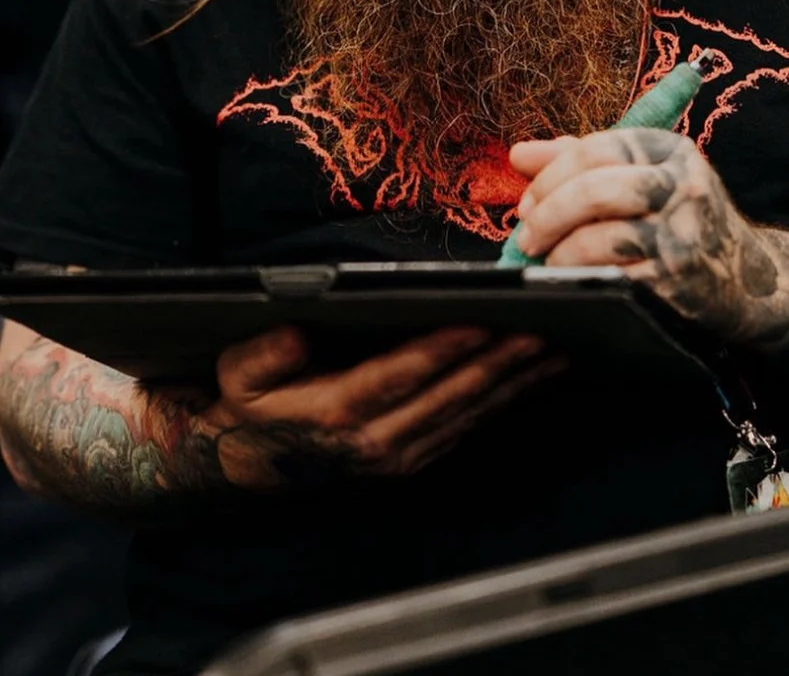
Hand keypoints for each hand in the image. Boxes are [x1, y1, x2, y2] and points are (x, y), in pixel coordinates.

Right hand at [149, 326, 565, 492]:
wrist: (245, 463)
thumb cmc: (246, 404)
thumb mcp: (238, 373)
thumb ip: (264, 354)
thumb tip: (295, 331)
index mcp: (337, 411)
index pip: (400, 375)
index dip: (442, 350)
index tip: (481, 324)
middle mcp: (375, 440)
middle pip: (448, 396)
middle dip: (498, 363)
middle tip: (541, 332)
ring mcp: (397, 455)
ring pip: (466, 414)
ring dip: (510, 383)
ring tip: (551, 350)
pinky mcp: (410, 459)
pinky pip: (464, 427)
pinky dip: (499, 402)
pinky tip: (526, 378)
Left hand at [510, 128, 786, 344]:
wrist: (753, 282)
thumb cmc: (681, 222)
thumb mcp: (643, 178)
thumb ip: (580, 161)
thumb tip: (518, 155)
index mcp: (669, 150)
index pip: (596, 148)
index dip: (551, 174)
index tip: (526, 200)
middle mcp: (681, 184)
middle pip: (594, 189)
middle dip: (547, 213)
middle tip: (525, 235)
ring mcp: (682, 233)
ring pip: (599, 235)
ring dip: (558, 250)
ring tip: (545, 260)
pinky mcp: (678, 279)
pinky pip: (612, 274)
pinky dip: (579, 276)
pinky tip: (569, 280)